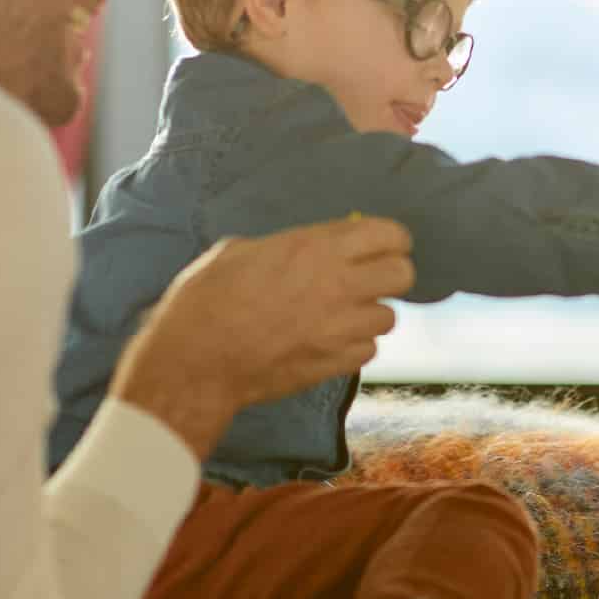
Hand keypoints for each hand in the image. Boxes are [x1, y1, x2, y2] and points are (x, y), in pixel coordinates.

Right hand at [112, 215, 414, 457]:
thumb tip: (303, 247)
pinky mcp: (336, 363)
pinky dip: (355, 346)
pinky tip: (331, 342)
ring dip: (370, 314)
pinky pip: (369, 350)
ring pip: (390, 317)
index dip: (389, 239)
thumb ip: (283, 246)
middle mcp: (338, 284)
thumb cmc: (204, 301)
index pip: (389, 234)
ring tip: (342, 315)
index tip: (381, 245)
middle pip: (403, 274)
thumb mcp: (237, 251)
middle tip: (369, 280)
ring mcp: (341, 327)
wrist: (194, 362)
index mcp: (315, 247)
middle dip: (390, 274)